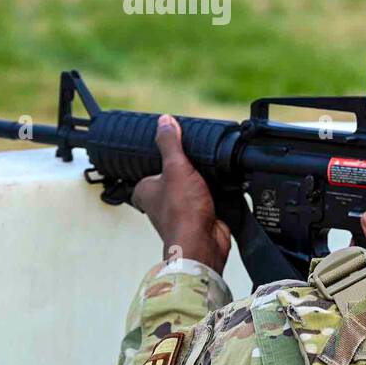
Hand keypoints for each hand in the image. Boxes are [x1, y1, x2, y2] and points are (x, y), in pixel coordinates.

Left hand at [131, 115, 231, 273]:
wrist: (204, 243)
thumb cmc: (182, 214)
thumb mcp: (175, 168)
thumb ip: (170, 143)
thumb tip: (164, 121)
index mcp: (144, 189)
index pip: (149, 165)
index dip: (161, 153)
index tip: (172, 142)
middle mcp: (160, 200)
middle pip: (173, 172)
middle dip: (186, 164)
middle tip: (194, 154)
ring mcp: (181, 207)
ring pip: (191, 183)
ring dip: (201, 177)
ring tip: (207, 168)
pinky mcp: (200, 213)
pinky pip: (207, 194)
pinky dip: (215, 188)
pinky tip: (220, 182)